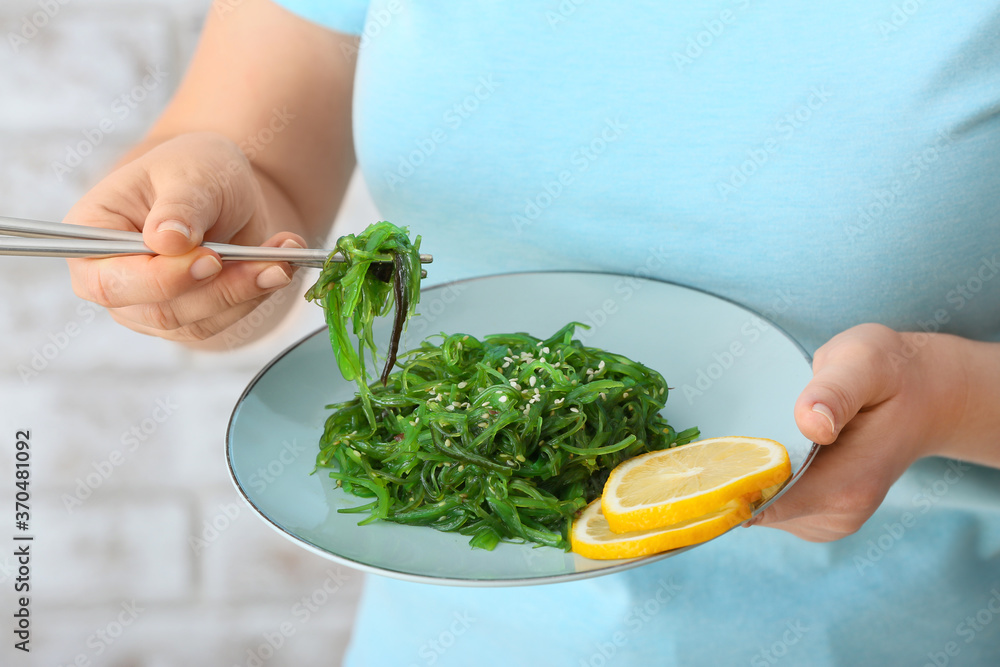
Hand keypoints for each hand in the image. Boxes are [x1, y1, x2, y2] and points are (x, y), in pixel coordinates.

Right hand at [66, 132, 306, 342]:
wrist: (222, 186)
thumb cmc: (193, 169)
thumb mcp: (191, 173)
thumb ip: (181, 206)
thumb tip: (166, 242)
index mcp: (91, 236)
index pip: (109, 281)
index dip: (161, 279)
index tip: (211, 259)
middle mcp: (112, 280)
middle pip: (160, 311)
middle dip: (220, 290)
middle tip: (268, 264)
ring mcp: (148, 306)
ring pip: (199, 322)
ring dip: (248, 293)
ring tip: (283, 258)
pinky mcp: (188, 318)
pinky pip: (224, 320)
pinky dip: (256, 294)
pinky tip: (279, 265)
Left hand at [750, 323, 965, 540]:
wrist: (927, 397)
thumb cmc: (889, 373)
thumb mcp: (862, 363)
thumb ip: (835, 390)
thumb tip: (811, 422)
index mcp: (848, 485)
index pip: (766, 503)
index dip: (729, 482)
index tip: (703, 454)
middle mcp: (838, 515)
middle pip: (756, 507)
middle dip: (735, 472)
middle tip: (730, 428)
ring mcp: (828, 522)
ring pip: (758, 508)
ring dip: (748, 473)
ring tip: (761, 430)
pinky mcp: (817, 517)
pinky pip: (769, 505)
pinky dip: (760, 478)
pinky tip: (770, 446)